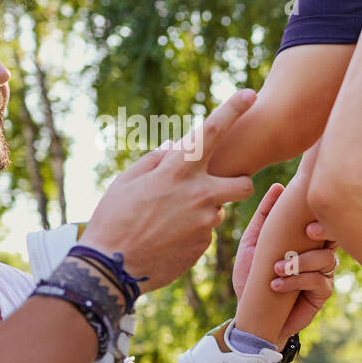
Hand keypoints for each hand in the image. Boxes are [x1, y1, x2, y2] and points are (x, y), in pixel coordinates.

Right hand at [80, 90, 257, 291]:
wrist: (111, 268)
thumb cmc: (113, 219)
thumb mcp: (126, 182)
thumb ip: (156, 160)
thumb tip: (177, 145)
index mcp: (176, 172)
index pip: (210, 133)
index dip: (232, 111)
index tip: (251, 94)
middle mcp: (198, 195)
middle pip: (243, 183)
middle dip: (237, 183)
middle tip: (216, 186)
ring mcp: (205, 223)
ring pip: (218, 210)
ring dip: (203, 210)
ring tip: (169, 220)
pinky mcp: (204, 245)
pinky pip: (204, 232)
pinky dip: (190, 232)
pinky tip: (166, 239)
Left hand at [233, 182, 337, 347]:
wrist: (251, 315)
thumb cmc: (252, 277)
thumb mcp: (253, 244)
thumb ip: (264, 216)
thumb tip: (279, 186)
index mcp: (306, 240)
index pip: (322, 221)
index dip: (322, 213)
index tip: (306, 209)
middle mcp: (318, 254)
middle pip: (334, 236)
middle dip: (324, 232)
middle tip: (307, 232)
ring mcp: (322, 274)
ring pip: (327, 259)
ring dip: (301, 262)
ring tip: (276, 268)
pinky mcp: (321, 294)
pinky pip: (318, 282)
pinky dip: (296, 281)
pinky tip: (276, 284)